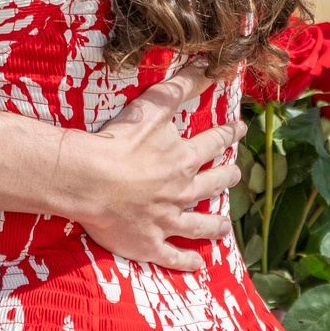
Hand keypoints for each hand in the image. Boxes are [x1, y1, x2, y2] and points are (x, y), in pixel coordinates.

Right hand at [71, 62, 243, 268]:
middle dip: (226, 177)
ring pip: (200, 225)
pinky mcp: (149, 244)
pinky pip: (173, 256)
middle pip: (212, 184)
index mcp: (184, 158)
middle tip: (234, 174)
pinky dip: (187, 261)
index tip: (239, 128)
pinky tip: (198, 265)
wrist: (91, 179)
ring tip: (225, 225)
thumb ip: (182, 85)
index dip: (228, 133)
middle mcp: (183, 191)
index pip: (215, 142)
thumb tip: (209, 65)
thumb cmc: (120, 141)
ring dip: (215, 225)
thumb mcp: (153, 106)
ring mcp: (167, 221)